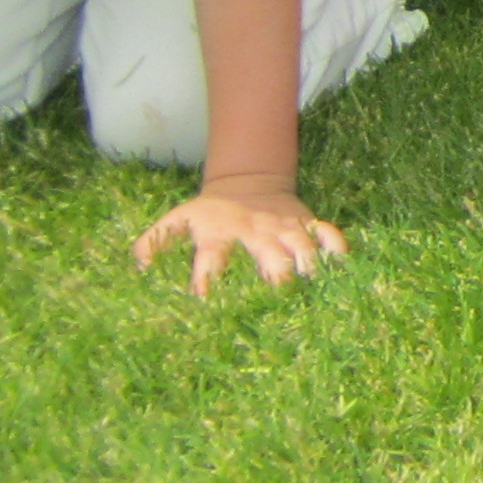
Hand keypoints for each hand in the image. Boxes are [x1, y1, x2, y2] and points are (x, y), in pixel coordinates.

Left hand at [135, 181, 345, 294]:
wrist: (248, 180)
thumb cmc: (209, 213)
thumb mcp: (177, 220)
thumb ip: (154, 241)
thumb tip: (139, 268)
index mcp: (219, 230)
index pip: (212, 255)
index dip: (208, 276)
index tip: (206, 300)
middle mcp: (253, 228)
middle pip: (268, 252)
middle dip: (275, 275)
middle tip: (279, 301)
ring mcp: (283, 224)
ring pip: (301, 244)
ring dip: (309, 265)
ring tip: (314, 286)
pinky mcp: (306, 222)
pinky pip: (328, 234)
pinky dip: (337, 250)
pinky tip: (343, 269)